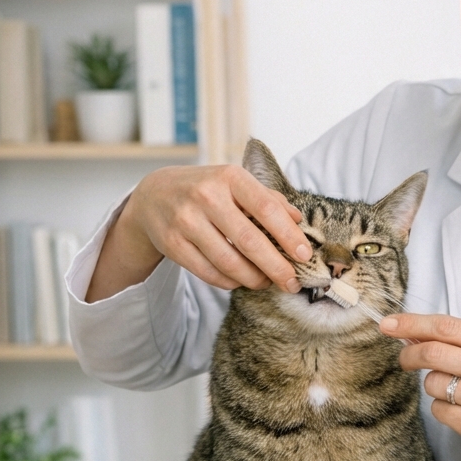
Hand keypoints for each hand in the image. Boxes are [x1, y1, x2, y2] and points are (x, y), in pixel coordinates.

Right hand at [86, 165, 312, 301]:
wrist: (154, 196)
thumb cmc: (206, 189)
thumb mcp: (236, 184)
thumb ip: (268, 199)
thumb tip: (298, 220)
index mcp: (229, 177)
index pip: (267, 209)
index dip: (289, 236)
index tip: (305, 256)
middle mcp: (206, 196)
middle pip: (250, 241)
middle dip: (277, 267)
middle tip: (293, 283)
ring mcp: (186, 221)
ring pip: (230, 263)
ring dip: (254, 279)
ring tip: (267, 282)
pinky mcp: (172, 244)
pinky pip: (210, 273)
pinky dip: (231, 282)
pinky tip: (241, 280)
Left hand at [381, 314, 460, 460]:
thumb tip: (413, 333)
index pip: (446, 326)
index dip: (411, 324)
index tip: (388, 324)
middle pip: (432, 352)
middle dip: (409, 354)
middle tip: (403, 359)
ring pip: (432, 383)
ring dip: (432, 386)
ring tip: (456, 393)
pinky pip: (439, 411)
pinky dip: (443, 410)